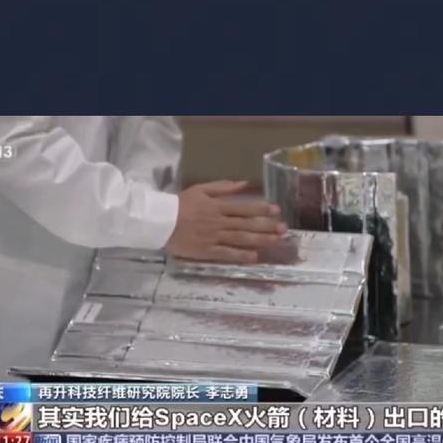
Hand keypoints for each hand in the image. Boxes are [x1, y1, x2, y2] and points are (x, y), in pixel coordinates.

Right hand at [164, 181, 286, 264]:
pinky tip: (254, 257)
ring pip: (240, 239)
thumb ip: (223, 187)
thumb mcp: (201, 189)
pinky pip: (226, 254)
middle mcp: (218, 222)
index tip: (276, 211)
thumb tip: (245, 184)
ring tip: (275, 241)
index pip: (243, 208)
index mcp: (216, 206)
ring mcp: (213, 237)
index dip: (261, 209)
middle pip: (246, 224)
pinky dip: (240, 255)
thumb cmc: (179, 204)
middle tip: (283, 229)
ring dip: (259, 240)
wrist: (159, 222)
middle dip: (266, 226)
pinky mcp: (206, 251)